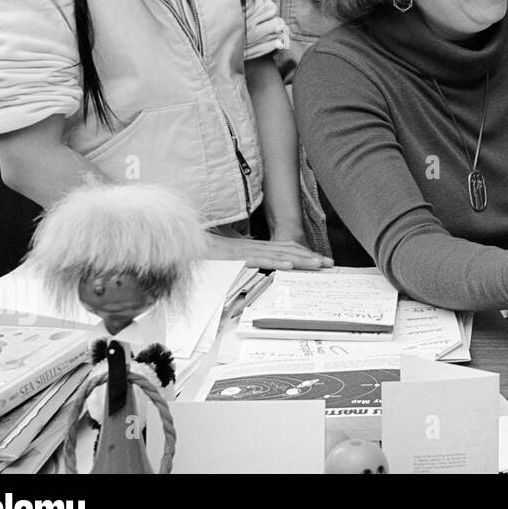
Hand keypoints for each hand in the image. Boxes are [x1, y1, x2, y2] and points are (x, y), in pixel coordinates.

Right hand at [206, 233, 332, 270]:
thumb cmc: (198, 251)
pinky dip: (276, 261)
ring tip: (318, 264)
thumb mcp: (222, 256)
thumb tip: (247, 264)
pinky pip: (259, 259)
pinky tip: (290, 266)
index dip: (302, 253)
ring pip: (277, 254)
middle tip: (329, 263)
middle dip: (309, 257)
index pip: (282, 248)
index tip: (318, 260)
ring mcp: (243, 250)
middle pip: (286, 250)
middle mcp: (250, 246)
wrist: (178, 243)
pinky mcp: (234, 255)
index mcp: (250, 246)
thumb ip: (235, 259)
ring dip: (300, 259)